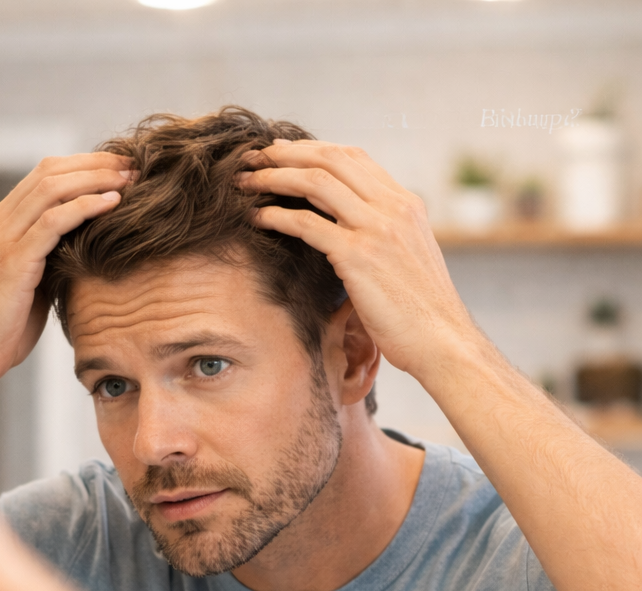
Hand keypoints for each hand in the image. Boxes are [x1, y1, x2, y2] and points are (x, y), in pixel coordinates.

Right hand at [0, 153, 132, 431]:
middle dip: (95, 164)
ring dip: (95, 178)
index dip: (84, 166)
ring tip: (130, 178)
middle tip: (133, 165)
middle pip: (50, 172)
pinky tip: (113, 203)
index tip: (120, 169)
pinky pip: (53, 221)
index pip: (43, 176)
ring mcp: (1, 239)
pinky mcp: (12, 261)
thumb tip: (85, 252)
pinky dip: (86, 206)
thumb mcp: (29, 286)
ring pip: (52, 188)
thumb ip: (49, 261)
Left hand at [238, 141, 479, 377]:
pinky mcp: (359, 256)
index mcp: (406, 204)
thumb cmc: (420, 312)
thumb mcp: (407, 259)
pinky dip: (278, 216)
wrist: (442, 341)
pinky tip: (258, 217)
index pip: (355, 158)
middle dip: (287, 154)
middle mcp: (393, 207)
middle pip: (331, 159)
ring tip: (246, 181)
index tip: (283, 153)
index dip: (313, 150)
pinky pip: (308, 224)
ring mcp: (377, 228)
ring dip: (274, 177)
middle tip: (254, 156)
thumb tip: (350, 234)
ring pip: (316, 183)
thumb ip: (383, 236)